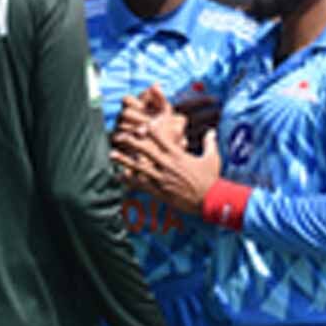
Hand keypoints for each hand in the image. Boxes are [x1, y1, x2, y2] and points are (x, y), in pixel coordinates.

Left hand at [110, 87, 221, 215]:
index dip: (150, 130)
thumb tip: (212, 131)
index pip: (162, 139)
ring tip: (112, 154)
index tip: (141, 124)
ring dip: (125, 160)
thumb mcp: (212, 158)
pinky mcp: (161, 191)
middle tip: (120, 136)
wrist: (210, 200)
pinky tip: (120, 176)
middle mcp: (168, 165)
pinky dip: (130, 180)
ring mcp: (163, 179)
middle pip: (146, 151)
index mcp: (179, 155)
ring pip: (140, 167)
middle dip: (132, 142)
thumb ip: (209, 143)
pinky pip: (142, 184)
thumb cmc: (212, 178)